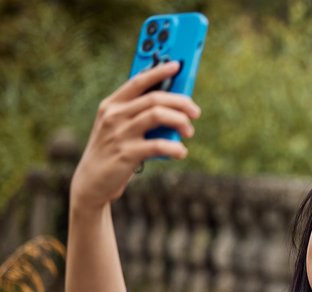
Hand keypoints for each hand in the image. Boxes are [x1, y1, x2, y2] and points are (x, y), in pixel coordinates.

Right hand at [70, 61, 200, 209]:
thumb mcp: (118, 128)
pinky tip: (181, 152)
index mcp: (111, 105)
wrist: (91, 182)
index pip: (138, 82)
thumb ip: (139, 114)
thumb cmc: (113, 151)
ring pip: (157, 115)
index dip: (158, 71)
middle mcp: (114, 115)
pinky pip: (158, 145)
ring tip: (189, 132)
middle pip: (154, 98)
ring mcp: (119, 134)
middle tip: (195, 112)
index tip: (177, 65)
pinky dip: (175, 148)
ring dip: (180, 121)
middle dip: (180, 102)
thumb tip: (174, 106)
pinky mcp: (126, 154)